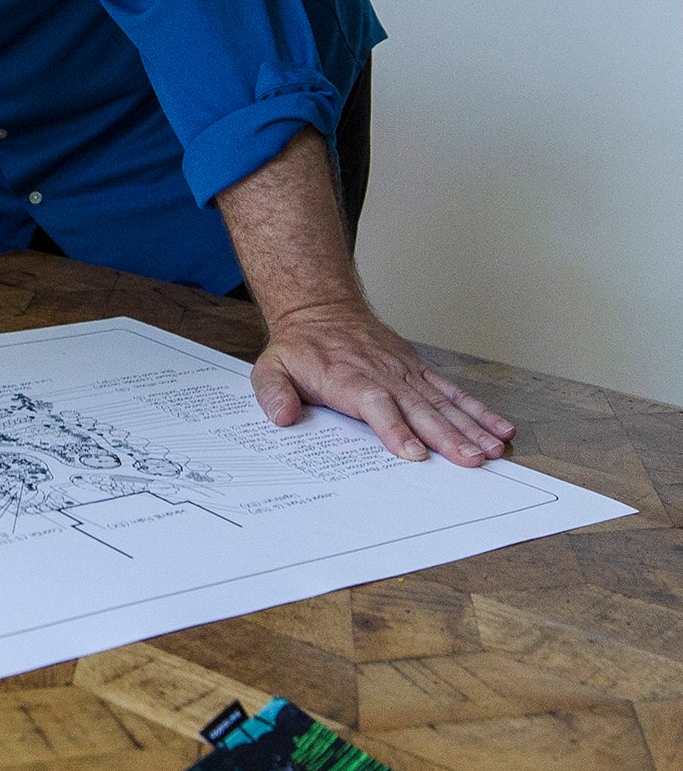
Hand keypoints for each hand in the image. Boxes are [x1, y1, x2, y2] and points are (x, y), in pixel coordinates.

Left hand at [252, 301, 515, 466]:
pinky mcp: (418, 372)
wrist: (321, 310)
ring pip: (442, 402)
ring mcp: (405, 373)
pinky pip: (451, 391)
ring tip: (493, 450)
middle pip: (419, 408)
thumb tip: (283, 417)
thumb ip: (272, 392)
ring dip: (470, 427)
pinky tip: (499, 427)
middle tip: (472, 460)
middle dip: (447, 436)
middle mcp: (383, 375)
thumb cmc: (299, 347)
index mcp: (348, 378)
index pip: (376, 405)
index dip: (395, 428)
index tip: (414, 452)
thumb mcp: (271, 367)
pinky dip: (476, 409)